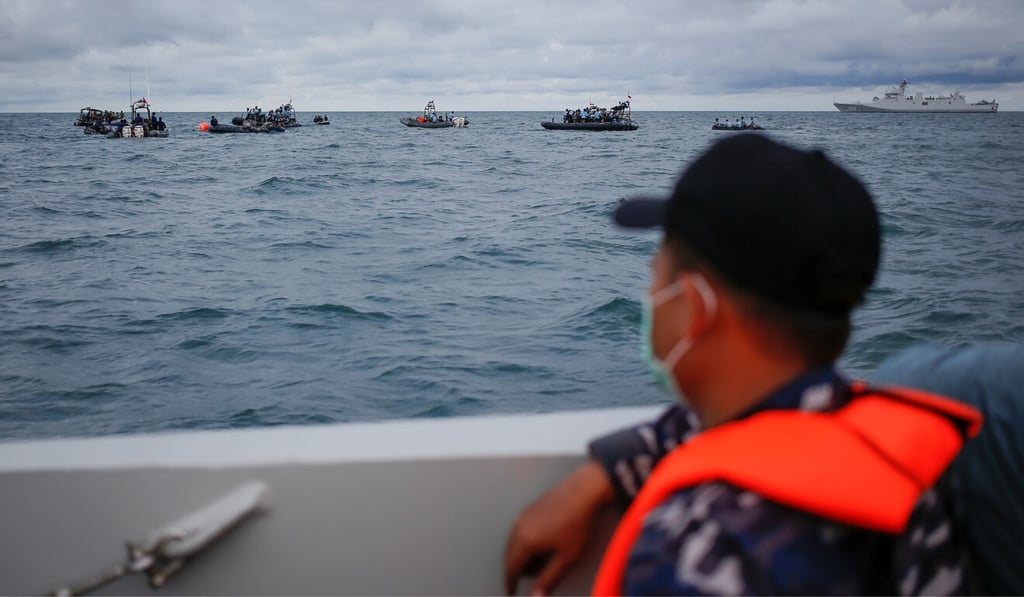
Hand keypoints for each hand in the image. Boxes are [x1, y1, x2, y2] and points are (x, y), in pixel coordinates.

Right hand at [504, 460, 613, 595]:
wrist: (582, 491)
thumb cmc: (576, 523)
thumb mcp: (565, 558)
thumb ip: (548, 579)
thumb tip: (536, 596)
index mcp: (525, 541)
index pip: (511, 568)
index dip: (511, 583)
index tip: (512, 592)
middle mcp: (518, 528)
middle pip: (509, 555)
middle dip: (514, 570)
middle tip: (522, 581)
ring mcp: (522, 516)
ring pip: (512, 542)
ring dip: (518, 556)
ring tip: (533, 565)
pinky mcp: (528, 508)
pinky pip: (518, 531)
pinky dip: (522, 543)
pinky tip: (537, 546)